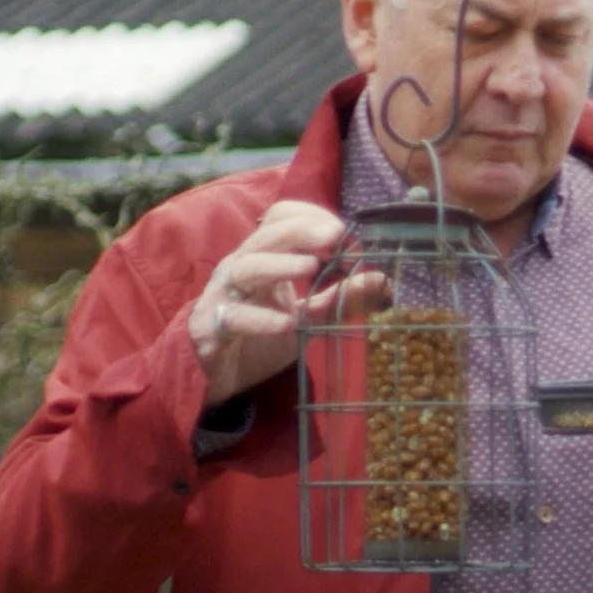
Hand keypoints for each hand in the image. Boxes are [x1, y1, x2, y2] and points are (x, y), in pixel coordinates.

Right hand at [188, 200, 387, 403]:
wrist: (212, 376)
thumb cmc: (258, 337)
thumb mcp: (306, 319)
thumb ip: (339, 300)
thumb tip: (381, 280)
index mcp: (262, 257)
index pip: (278, 218)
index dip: (308, 217)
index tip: (341, 232)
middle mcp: (240, 268)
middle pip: (265, 237)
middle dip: (300, 232)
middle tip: (335, 236)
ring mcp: (223, 296)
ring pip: (246, 269)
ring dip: (279, 265)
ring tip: (310, 267)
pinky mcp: (211, 328)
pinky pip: (233, 317)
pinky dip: (259, 319)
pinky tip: (285, 323)